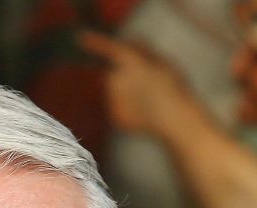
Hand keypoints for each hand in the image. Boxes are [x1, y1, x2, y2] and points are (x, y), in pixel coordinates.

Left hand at [78, 31, 195, 138]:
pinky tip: (144, 114)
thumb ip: (143, 52)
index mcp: (130, 62)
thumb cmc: (173, 88)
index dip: (96, 43)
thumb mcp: (163, 62)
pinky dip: (128, 110)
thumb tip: (129, 46)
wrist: (175, 120)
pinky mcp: (115, 116)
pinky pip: (119, 109)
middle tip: (147, 86)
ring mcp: (114, 100)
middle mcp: (117, 79)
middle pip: (114, 74)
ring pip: (116, 93)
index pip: (110, 48)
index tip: (81, 38)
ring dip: (128, 94)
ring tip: (149, 102)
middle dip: (124, 76)